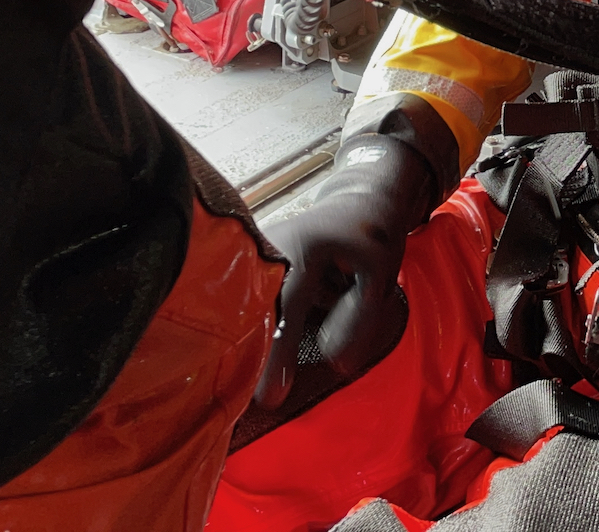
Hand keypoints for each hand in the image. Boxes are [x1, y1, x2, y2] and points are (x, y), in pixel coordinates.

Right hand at [254, 98, 456, 407]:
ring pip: (240, 304)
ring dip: (234, 340)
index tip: (270, 397)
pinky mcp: (251, 263)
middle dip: (239, 350)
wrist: (358, 200)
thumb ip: (358, 318)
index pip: (287, 308)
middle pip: (248, 307)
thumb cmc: (372, 239)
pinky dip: (240, 326)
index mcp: (303, 248)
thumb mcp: (379, 276)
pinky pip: (244, 299)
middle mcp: (268, 247)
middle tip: (229, 397)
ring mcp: (254, 253)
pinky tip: (229, 356)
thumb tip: (333, 365)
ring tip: (220, 382)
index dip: (277, 354)